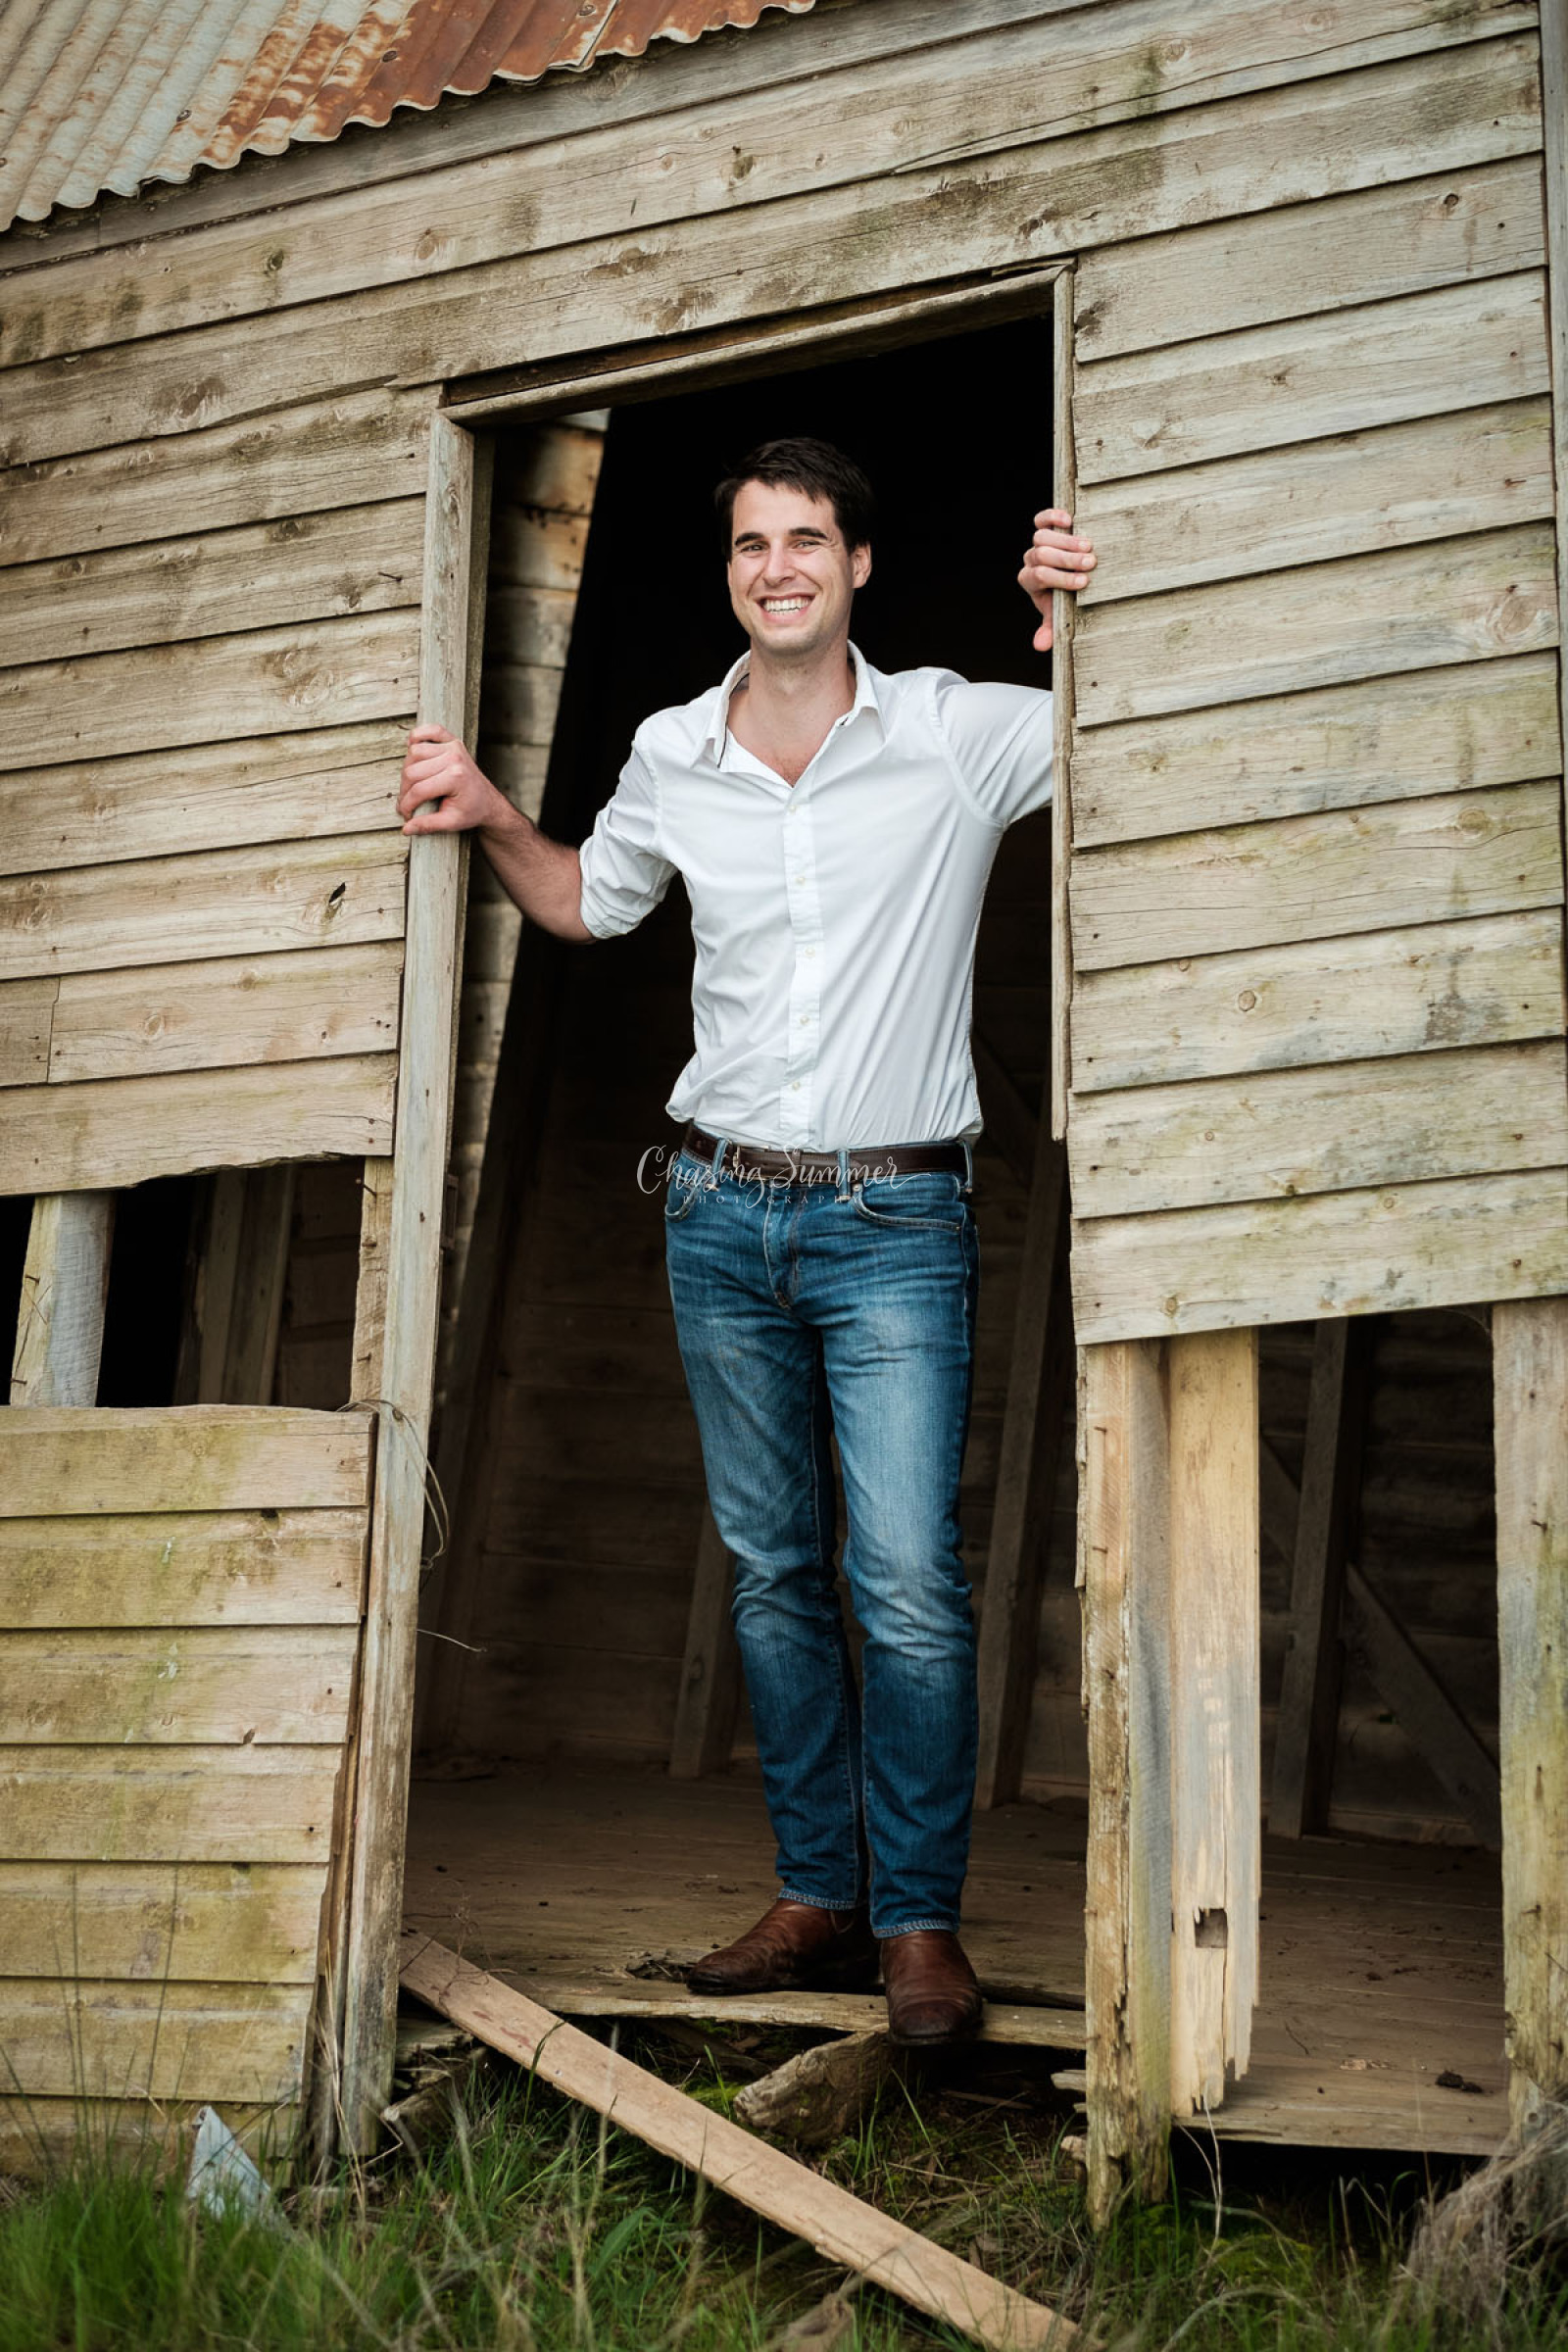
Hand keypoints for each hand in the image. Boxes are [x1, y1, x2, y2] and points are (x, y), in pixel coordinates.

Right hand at [397, 724, 507, 833]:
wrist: (488, 802)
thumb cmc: (472, 811)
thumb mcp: (451, 823)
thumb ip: (428, 825)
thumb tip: (405, 829)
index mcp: (455, 777)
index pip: (418, 790)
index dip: (407, 806)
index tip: (405, 815)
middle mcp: (454, 758)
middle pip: (412, 771)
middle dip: (405, 790)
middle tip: (407, 803)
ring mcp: (453, 746)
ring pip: (414, 752)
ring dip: (408, 769)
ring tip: (412, 785)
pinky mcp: (453, 741)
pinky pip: (430, 730)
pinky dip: (418, 735)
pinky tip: (413, 749)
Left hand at [1018, 508, 1095, 651]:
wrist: (1066, 575)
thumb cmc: (1063, 598)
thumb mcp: (1057, 615)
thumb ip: (1050, 629)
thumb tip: (1040, 645)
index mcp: (1030, 581)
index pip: (1040, 577)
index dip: (1061, 579)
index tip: (1084, 582)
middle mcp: (1031, 560)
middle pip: (1042, 554)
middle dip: (1067, 560)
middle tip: (1091, 563)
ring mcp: (1036, 543)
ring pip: (1042, 536)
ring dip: (1067, 541)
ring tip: (1089, 547)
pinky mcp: (1044, 527)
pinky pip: (1042, 519)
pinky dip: (1053, 517)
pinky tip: (1069, 520)